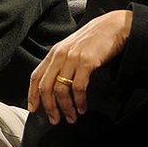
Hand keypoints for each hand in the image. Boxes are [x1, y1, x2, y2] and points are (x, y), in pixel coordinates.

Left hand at [28, 10, 132, 124]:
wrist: (115, 26)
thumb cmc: (97, 38)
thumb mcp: (74, 48)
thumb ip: (64, 61)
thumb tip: (59, 83)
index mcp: (55, 52)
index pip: (36, 76)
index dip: (32, 95)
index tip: (33, 109)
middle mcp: (60, 55)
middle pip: (46, 87)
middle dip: (49, 107)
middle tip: (55, 120)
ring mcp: (73, 58)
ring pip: (61, 90)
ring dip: (65, 108)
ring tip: (71, 117)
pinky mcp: (87, 62)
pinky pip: (78, 87)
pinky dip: (79, 101)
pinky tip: (82, 108)